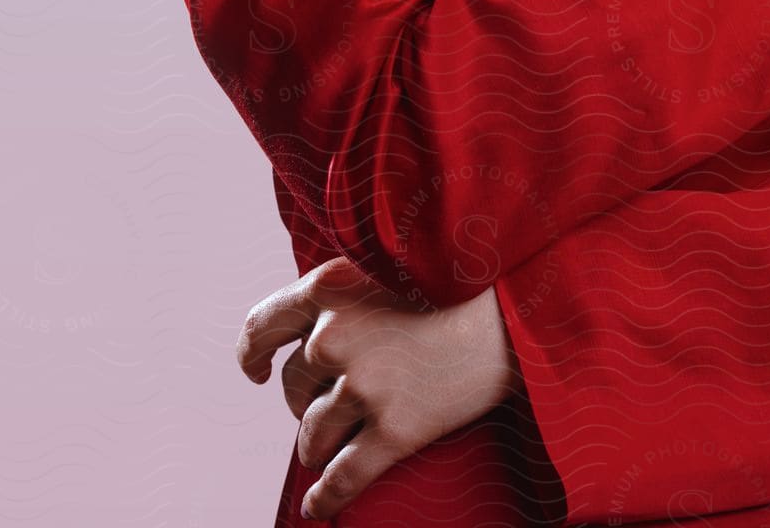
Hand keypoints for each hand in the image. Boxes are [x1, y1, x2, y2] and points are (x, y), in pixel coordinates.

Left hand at [234, 257, 520, 520]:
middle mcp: (336, 334)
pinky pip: (342, 475)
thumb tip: (304, 344)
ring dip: (321, 443)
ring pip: (311, 435)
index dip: (253, 354)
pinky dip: (325, 495)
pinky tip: (317, 504)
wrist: (516, 307)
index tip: (256, 371)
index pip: (262, 326)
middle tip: (348, 393)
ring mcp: (364, 383)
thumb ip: (340, 297)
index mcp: (329, 287)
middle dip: (310, 399)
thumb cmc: (454, 284)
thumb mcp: (385, 266)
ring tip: (347, 437)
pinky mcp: (394, 428)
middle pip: (292, 387)